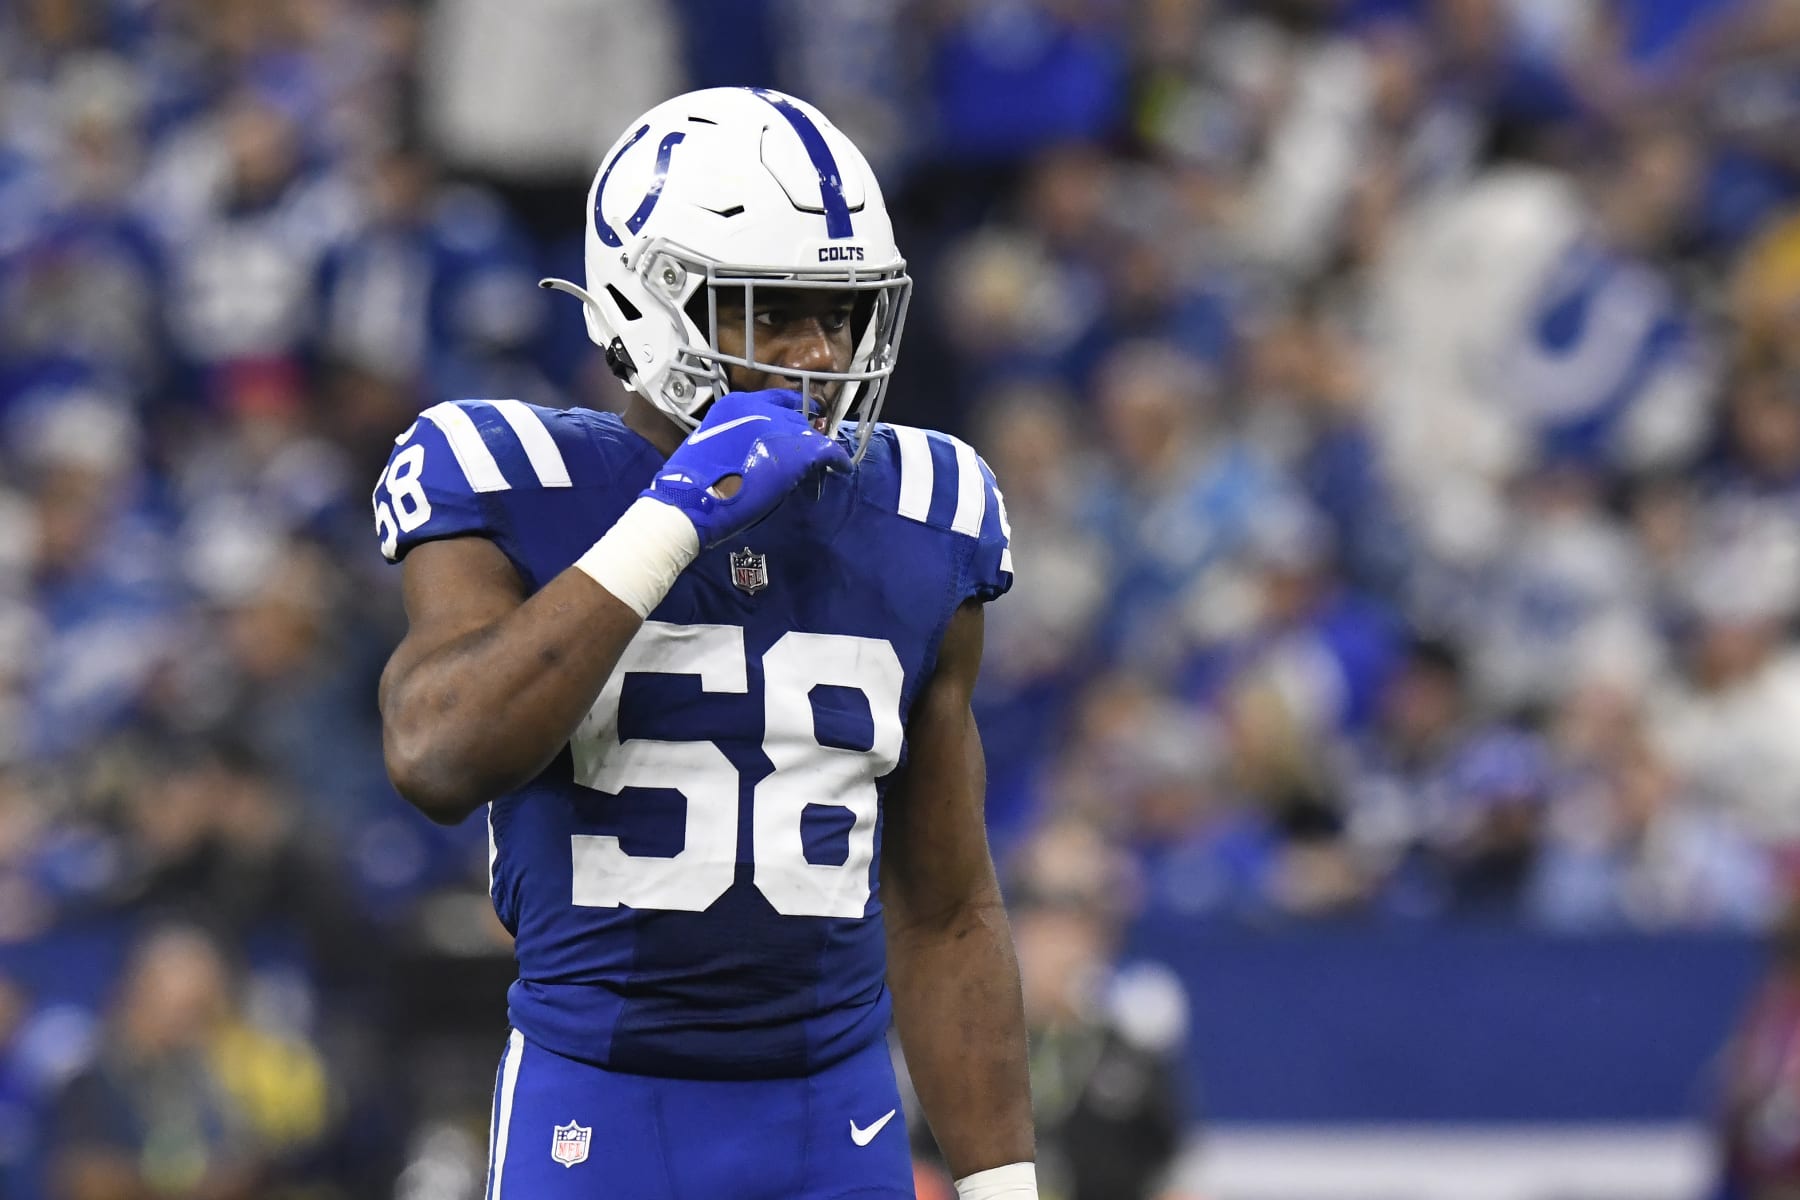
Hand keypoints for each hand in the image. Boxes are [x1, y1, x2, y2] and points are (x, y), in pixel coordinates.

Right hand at [643, 389, 850, 548]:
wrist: (692, 500)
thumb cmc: (693, 482)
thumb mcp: (713, 447)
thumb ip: (734, 440)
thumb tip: (750, 452)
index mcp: (735, 404)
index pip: (772, 401)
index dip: (787, 413)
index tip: (796, 422)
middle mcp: (760, 408)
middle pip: (793, 418)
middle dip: (801, 437)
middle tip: (806, 455)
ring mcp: (781, 427)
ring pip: (810, 435)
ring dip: (815, 453)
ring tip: (819, 469)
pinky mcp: (800, 451)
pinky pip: (829, 452)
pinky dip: (838, 461)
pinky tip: (842, 469)